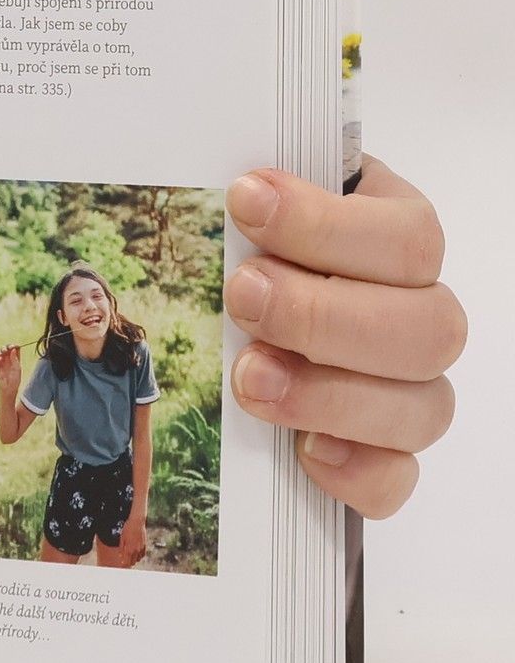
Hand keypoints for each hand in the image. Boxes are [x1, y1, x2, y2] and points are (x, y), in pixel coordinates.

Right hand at [0, 344, 21, 396]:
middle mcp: (10, 359)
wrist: (8, 387)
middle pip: (8, 348)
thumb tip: (13, 349)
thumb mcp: (17, 368)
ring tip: (2, 352)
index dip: (15, 346)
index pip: (16, 349)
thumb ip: (15, 359)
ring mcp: (3, 361)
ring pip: (2, 351)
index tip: (14, 346)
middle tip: (8, 348)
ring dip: (2, 349)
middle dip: (8, 346)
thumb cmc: (15, 379)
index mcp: (17, 359)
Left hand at [117, 512, 147, 566]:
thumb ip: (122, 548)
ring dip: (134, 560)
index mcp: (129, 549)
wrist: (137, 522)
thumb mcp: (122, 538)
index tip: (121, 565)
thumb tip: (121, 556)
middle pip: (133, 562)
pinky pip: (142, 554)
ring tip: (130, 558)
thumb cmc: (127, 529)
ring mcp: (141, 548)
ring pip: (138, 559)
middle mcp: (136, 550)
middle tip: (124, 562)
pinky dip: (139, 556)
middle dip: (128, 563)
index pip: (126, 562)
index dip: (123, 565)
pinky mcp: (144, 545)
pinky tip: (136, 554)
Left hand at [225, 158, 463, 518]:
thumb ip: (255, 196)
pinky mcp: (381, 451)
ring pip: (424, 406)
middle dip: (324, 316)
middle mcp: (416, 312)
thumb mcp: (250, 206)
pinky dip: (358, 471)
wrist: (236, 298)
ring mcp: (408, 387)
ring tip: (250, 377)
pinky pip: (397, 477)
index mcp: (393, 237)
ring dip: (331, 395)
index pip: (406, 236)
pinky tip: (305, 451)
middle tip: (243, 297)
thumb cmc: (248, 243)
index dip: (327, 224)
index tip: (244, 202)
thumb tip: (234, 184)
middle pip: (429, 326)